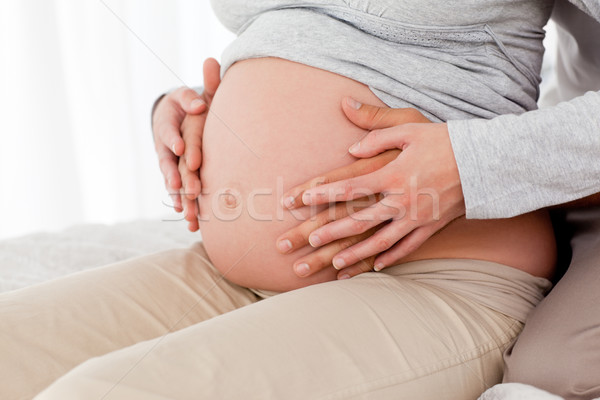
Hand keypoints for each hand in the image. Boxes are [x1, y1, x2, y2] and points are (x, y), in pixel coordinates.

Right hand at [152, 58, 220, 217]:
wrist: (178, 117)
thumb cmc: (193, 103)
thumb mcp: (197, 91)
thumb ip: (205, 80)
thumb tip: (211, 63)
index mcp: (168, 124)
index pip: (169, 132)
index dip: (174, 141)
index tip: (180, 149)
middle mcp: (165, 146)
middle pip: (169, 163)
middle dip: (176, 178)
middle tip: (184, 190)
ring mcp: (169, 163)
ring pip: (172, 182)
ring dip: (180, 198)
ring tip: (186, 212)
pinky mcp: (177, 176)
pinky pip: (180, 192)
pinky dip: (185, 206)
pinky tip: (193, 223)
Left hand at [283, 98, 465, 272]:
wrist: (487, 161)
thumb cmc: (446, 140)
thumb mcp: (410, 127)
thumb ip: (377, 133)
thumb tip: (350, 147)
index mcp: (393, 174)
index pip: (350, 187)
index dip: (323, 194)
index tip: (300, 200)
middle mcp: (402, 199)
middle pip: (358, 220)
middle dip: (329, 232)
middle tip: (307, 242)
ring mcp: (417, 217)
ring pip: (380, 241)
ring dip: (355, 254)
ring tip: (334, 264)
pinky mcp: (431, 226)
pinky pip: (408, 247)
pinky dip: (391, 257)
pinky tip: (375, 266)